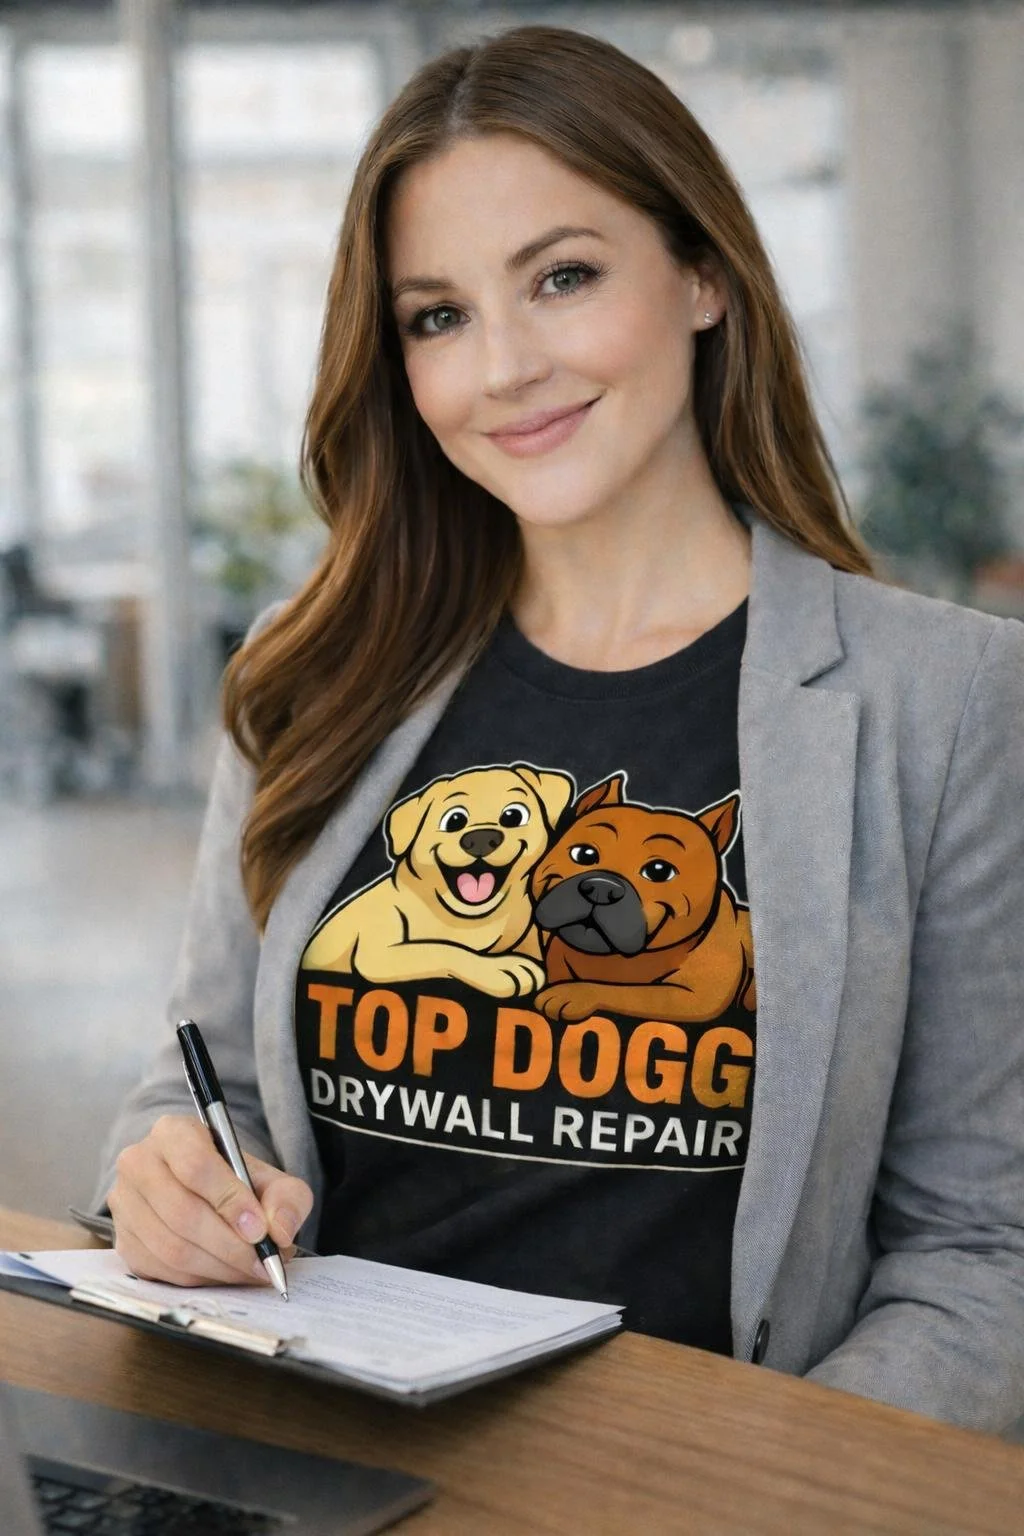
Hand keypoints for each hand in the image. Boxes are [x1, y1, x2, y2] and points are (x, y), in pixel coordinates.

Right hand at [108, 1114, 313, 1287]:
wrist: (203, 1192)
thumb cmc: (235, 1181)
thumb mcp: (270, 1178)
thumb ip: (286, 1197)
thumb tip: (280, 1230)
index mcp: (173, 1132)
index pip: (195, 1165)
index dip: (229, 1200)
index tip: (260, 1230)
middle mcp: (139, 1162)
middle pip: (182, 1212)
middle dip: (229, 1246)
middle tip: (262, 1262)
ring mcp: (124, 1204)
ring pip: (170, 1246)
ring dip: (217, 1267)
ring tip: (250, 1271)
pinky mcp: (122, 1240)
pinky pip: (159, 1269)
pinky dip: (198, 1279)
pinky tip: (224, 1274)